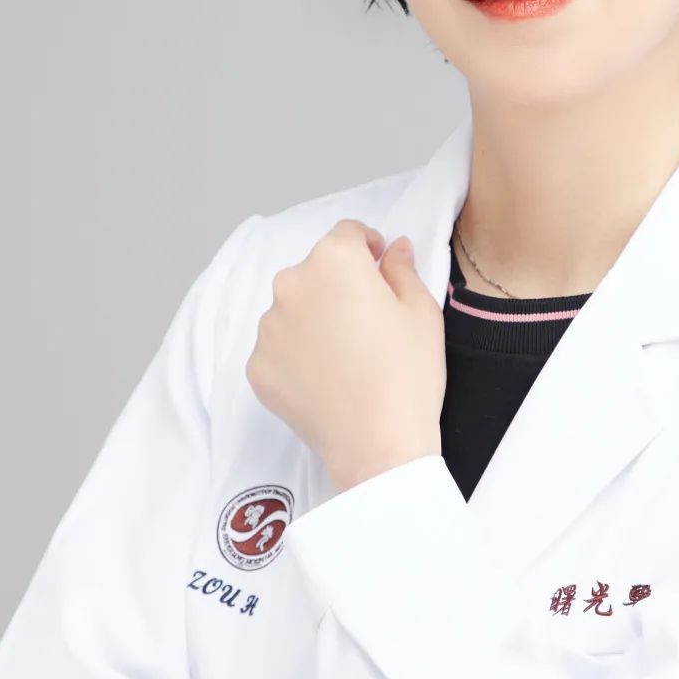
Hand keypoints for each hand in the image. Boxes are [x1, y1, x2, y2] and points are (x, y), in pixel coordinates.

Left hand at [245, 219, 444, 490]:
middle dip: (339, 286)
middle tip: (367, 322)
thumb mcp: (422, 311)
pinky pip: (278, 348)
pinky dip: (297, 355)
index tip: (379, 268)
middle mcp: (291, 284)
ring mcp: (268, 327)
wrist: (378, 444)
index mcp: (335, 260)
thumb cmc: (407, 374)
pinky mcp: (257, 366)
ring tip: (346, 355)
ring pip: (293, 309)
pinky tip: (326, 378)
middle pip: (316, 272)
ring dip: (314, 319)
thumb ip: (402, 269)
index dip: (368, 248)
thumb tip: (394, 249)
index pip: (347, 234)